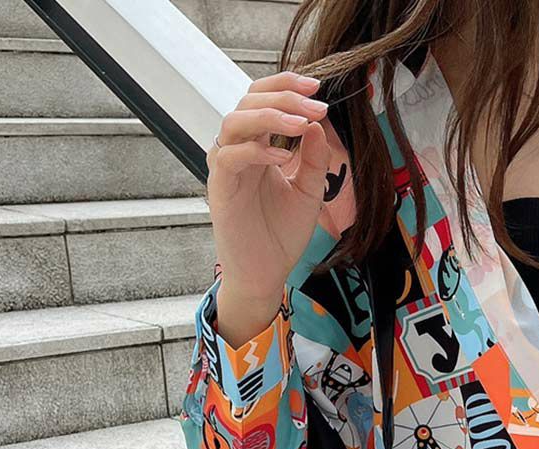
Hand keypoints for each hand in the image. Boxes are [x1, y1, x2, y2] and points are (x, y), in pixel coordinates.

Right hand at [205, 72, 332, 344]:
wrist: (266, 272)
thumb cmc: (283, 233)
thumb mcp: (309, 191)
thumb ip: (314, 159)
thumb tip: (318, 122)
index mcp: (259, 144)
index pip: (264, 99)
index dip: (287, 86)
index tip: (318, 87)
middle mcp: (239, 148)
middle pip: (249, 101)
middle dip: (285, 97)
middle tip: (316, 104)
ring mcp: (227, 165)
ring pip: (236, 121)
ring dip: (271, 116)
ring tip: (302, 124)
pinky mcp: (220, 186)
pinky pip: (230, 156)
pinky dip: (257, 150)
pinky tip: (285, 157)